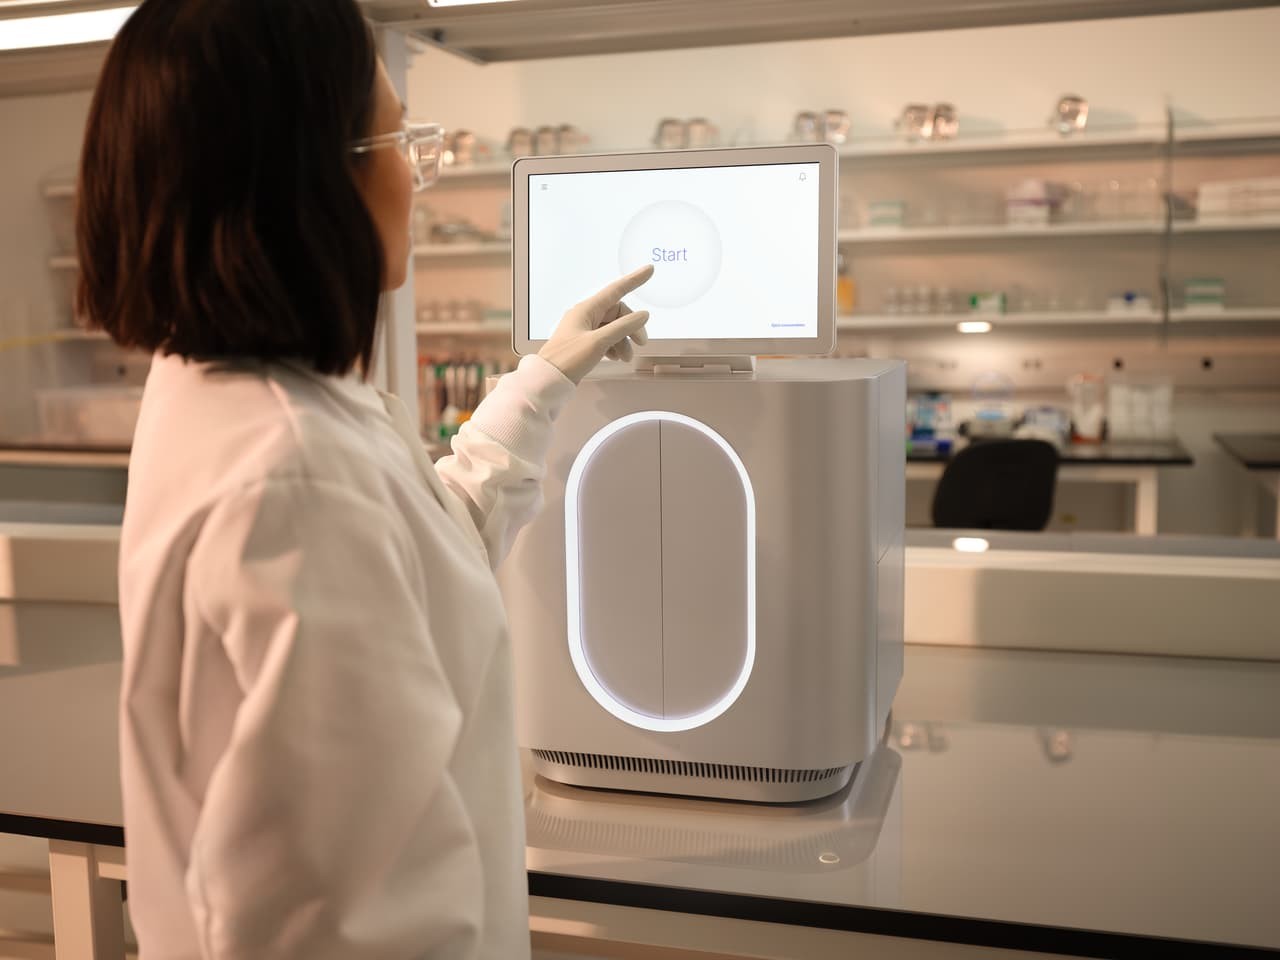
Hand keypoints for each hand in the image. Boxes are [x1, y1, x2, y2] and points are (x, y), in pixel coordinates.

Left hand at [538, 265, 653, 383]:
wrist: (549, 379)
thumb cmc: (569, 358)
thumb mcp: (599, 342)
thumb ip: (623, 327)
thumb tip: (643, 315)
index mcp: (586, 309)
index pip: (616, 290)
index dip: (634, 280)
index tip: (649, 270)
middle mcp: (585, 316)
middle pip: (617, 314)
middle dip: (631, 327)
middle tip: (641, 343)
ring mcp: (584, 330)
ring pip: (612, 328)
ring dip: (623, 340)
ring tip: (626, 357)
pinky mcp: (584, 344)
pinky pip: (605, 339)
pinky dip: (614, 346)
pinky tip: (615, 357)